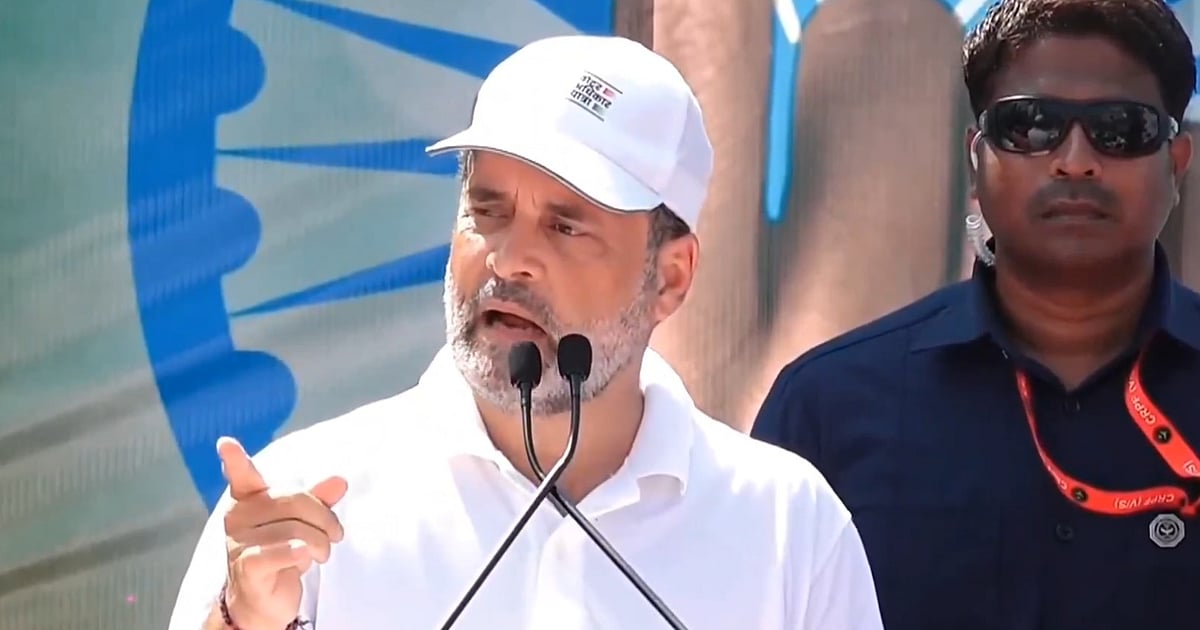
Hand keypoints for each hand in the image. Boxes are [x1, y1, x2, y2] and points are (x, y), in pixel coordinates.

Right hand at [217, 437, 347, 629]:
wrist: (264, 602)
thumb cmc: (282, 554)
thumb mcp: (303, 523)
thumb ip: (318, 500)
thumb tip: (340, 480)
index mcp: (250, 500)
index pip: (243, 476)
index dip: (235, 461)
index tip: (226, 444)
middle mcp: (238, 518)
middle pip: (293, 501)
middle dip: (324, 517)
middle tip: (336, 534)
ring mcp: (239, 544)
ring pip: (295, 530)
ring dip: (321, 543)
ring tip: (322, 553)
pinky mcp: (247, 568)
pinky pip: (282, 552)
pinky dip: (300, 553)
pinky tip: (306, 558)